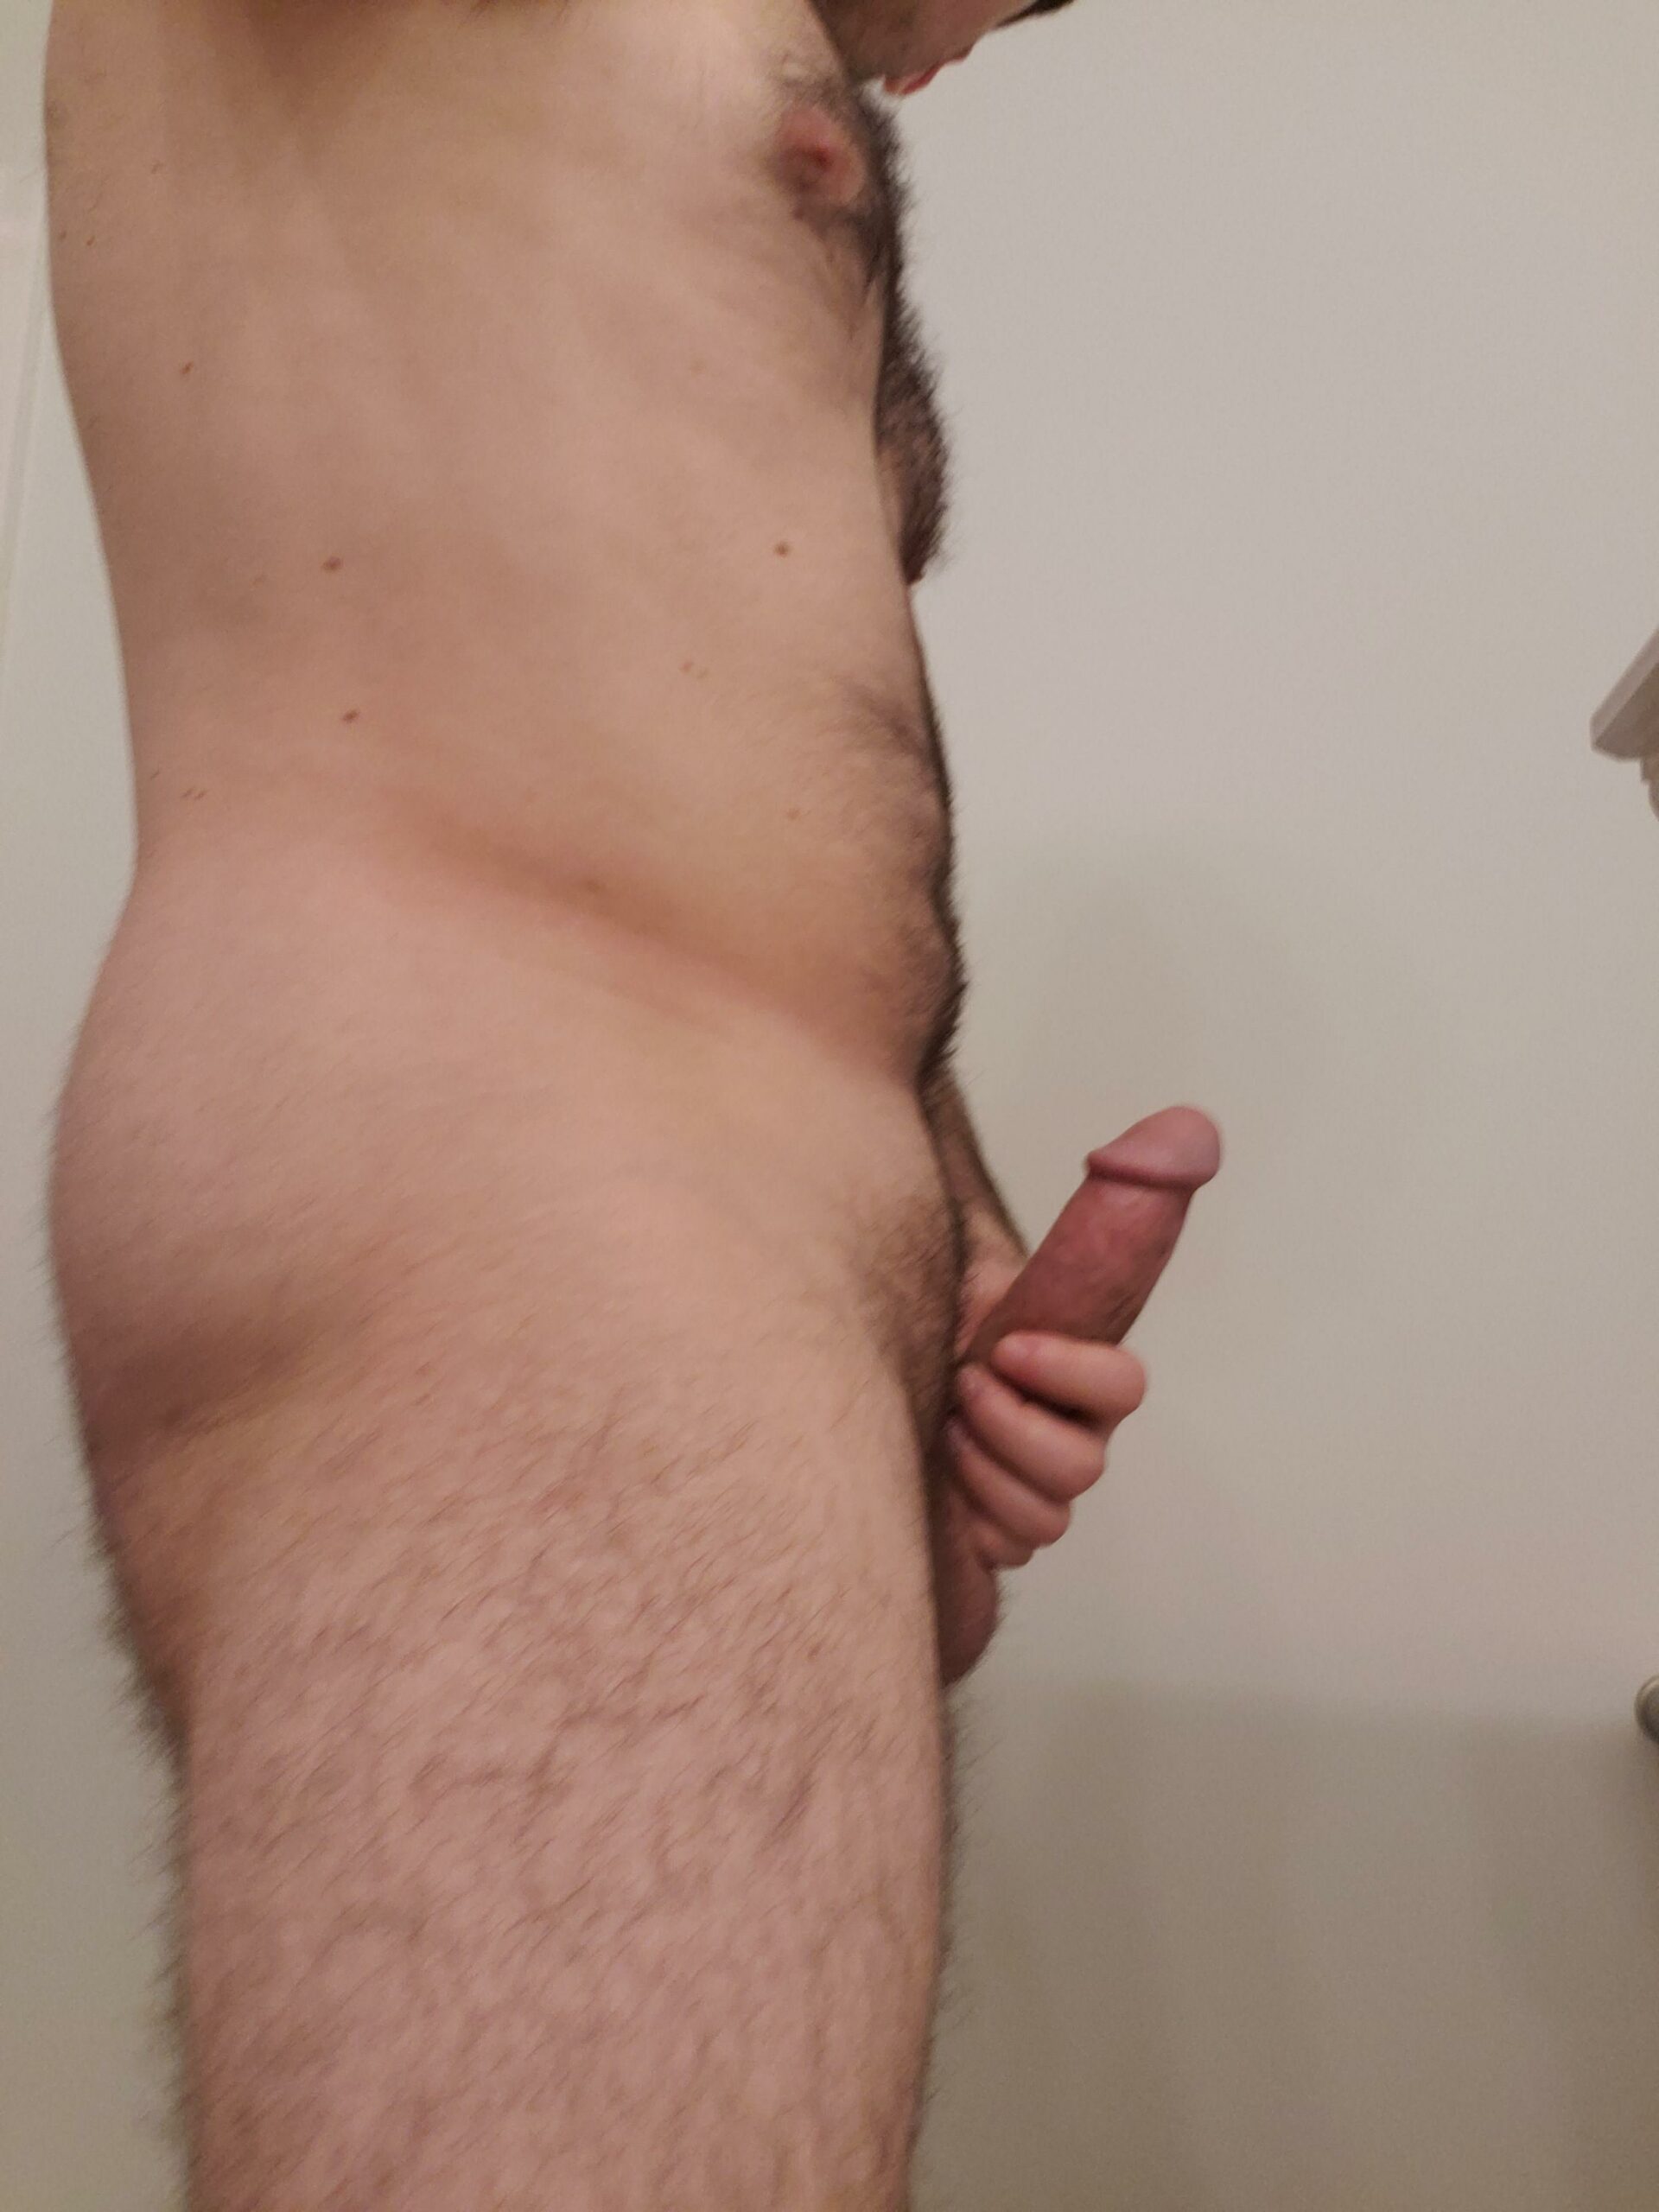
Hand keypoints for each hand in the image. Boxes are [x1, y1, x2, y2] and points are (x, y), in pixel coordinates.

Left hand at [930, 1105, 1218, 1680]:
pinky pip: (1008, 1546)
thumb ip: (1102, 1183)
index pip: (1120, 1387)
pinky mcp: (992, 1528)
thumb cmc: (935, 1299)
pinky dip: (970, 1514)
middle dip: (1012, 1432)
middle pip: (1082, 1467)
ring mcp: (1030, 1484)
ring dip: (984, 1469)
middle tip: (959, 1388)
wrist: (864, 1347)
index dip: (1075, 1373)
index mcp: (1078, 1364)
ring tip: (939, 1425)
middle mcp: (1066, 1429)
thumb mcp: (993, 1236)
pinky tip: (933, 1467)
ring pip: (1044, 1515)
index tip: (1007, 1345)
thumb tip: (1193, 1122)